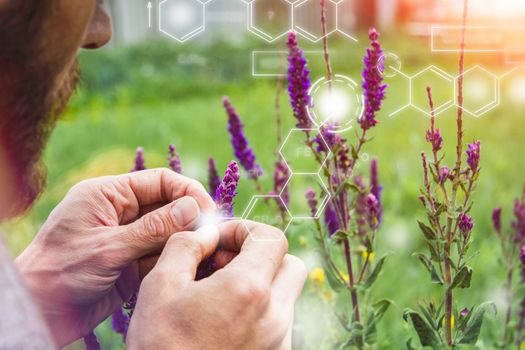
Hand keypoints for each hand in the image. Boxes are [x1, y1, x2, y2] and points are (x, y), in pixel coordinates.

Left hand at [15, 169, 214, 346]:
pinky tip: (190, 267)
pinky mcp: (132, 264)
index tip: (209, 211)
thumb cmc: (58, 274)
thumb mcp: (108, 248)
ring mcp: (128, 239)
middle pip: (168, 206)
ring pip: (168, 233)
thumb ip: (153, 228)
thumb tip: (193, 208)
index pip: (159, 181)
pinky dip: (175, 261)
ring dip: (185, 242)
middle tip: (213, 235)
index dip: (187, 192)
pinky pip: (162, 257)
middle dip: (190, 219)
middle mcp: (121, 213)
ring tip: (206, 253)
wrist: (38, 314)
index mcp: (108, 195)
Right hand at [126, 220, 306, 349]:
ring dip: (258, 282)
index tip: (219, 241)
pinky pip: (277, 321)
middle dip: (260, 255)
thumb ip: (186, 246)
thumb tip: (206, 233)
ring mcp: (279, 340)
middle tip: (224, 265)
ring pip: (284, 293)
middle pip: (289, 264)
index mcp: (249, 290)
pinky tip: (223, 319)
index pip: (272, 238)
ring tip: (217, 294)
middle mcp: (275, 315)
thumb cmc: (161, 347)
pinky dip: (258, 309)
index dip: (244, 230)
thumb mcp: (159, 286)